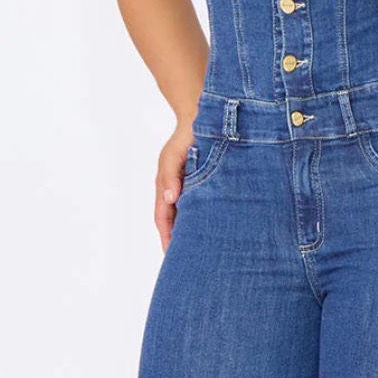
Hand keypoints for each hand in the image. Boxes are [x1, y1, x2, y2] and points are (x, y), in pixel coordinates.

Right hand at [155, 123, 192, 251]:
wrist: (203, 116)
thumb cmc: (186, 135)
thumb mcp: (172, 156)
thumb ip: (170, 177)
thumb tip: (169, 200)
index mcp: (165, 187)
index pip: (163, 218)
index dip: (166, 237)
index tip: (171, 254)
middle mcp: (175, 190)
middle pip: (175, 221)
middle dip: (178, 240)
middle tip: (187, 261)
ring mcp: (189, 188)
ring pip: (188, 215)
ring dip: (191, 231)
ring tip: (201, 250)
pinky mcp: (203, 184)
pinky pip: (201, 205)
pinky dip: (203, 218)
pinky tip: (214, 228)